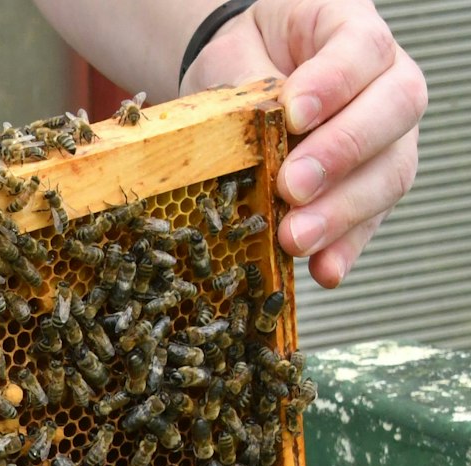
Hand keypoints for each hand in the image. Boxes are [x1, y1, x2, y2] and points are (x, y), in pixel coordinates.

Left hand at [183, 0, 426, 287]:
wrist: (250, 71)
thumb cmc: (249, 56)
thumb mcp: (236, 54)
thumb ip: (249, 86)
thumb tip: (251, 131)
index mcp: (353, 32)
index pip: (362, 48)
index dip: (334, 82)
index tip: (294, 113)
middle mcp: (388, 82)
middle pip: (393, 111)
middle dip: (340, 154)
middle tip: (291, 187)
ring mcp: (389, 137)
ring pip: (390, 172)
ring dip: (342, 212)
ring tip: (296, 238)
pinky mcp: (373, 186)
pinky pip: (372, 218)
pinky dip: (346, 246)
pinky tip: (323, 269)